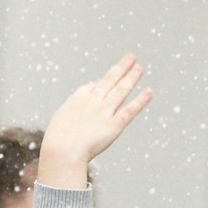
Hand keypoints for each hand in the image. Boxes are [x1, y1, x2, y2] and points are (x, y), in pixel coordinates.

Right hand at [38, 53, 153, 188]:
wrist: (62, 149)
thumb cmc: (58, 139)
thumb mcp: (62, 117)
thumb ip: (75, 106)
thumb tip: (84, 95)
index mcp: (78, 99)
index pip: (93, 87)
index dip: (101, 83)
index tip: (109, 79)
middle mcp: (93, 101)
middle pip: (110, 81)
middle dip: (121, 68)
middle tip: (131, 57)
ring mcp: (105, 112)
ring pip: (121, 91)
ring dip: (131, 78)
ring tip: (140, 68)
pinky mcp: (114, 125)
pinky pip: (130, 110)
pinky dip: (140, 101)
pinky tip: (149, 92)